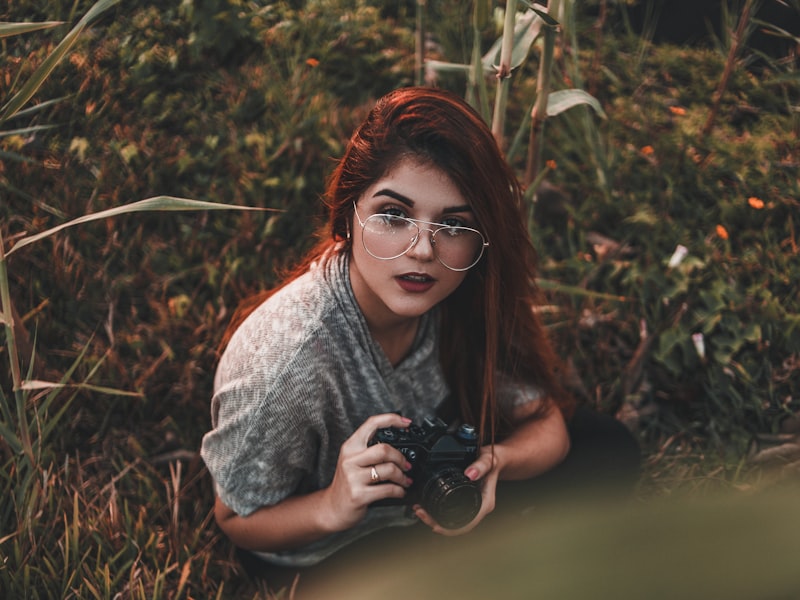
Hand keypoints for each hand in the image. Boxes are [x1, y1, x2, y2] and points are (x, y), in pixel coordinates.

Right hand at [320, 413, 413, 531]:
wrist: (332, 508)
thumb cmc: (348, 483)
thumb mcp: (354, 461)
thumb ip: (370, 450)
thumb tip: (400, 443)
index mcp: (350, 447)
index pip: (372, 424)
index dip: (392, 420)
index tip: (407, 423)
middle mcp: (350, 460)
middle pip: (384, 449)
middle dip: (401, 458)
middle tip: (406, 465)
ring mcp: (353, 478)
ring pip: (388, 470)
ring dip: (402, 476)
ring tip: (404, 480)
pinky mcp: (358, 495)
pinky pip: (387, 489)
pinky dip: (399, 491)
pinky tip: (400, 491)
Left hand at [413, 446, 498, 535]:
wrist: (496, 458)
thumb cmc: (494, 460)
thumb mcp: (488, 460)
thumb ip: (480, 466)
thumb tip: (470, 474)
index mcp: (485, 503)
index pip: (467, 524)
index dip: (450, 528)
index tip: (435, 526)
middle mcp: (479, 507)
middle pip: (457, 525)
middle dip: (437, 524)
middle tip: (421, 513)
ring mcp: (472, 505)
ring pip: (453, 521)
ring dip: (436, 519)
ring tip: (420, 510)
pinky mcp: (466, 501)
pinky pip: (452, 512)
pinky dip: (439, 512)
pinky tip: (429, 506)